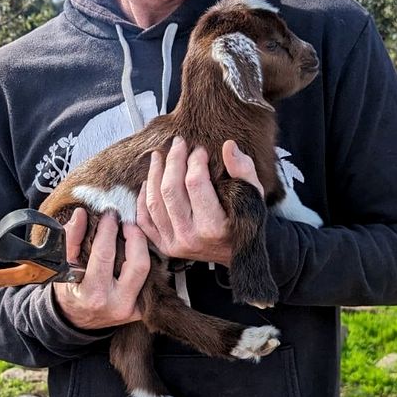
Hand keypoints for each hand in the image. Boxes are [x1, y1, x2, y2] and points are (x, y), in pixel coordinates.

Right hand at [52, 208, 149, 329]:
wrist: (77, 320)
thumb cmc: (69, 291)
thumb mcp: (64, 266)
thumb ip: (72, 238)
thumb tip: (81, 214)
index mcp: (93, 294)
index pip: (105, 254)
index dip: (108, 229)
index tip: (109, 214)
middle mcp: (117, 304)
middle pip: (138, 263)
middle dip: (134, 236)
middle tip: (126, 222)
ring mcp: (132, 309)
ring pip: (148, 269)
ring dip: (142, 246)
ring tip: (132, 232)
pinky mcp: (141, 310)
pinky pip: (149, 279)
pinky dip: (144, 260)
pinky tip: (136, 249)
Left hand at [137, 136, 264, 265]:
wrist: (239, 253)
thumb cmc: (247, 221)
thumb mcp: (254, 195)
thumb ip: (243, 170)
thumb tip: (228, 146)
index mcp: (213, 227)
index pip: (196, 184)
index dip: (195, 160)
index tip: (200, 149)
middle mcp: (190, 237)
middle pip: (170, 191)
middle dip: (173, 161)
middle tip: (178, 143)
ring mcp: (174, 244)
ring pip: (154, 202)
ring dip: (154, 175)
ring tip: (159, 156)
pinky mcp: (165, 246)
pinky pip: (145, 220)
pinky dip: (142, 199)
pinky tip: (147, 182)